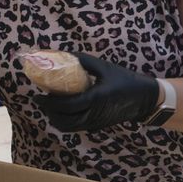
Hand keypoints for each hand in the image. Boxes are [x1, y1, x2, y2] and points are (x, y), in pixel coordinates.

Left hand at [32, 51, 158, 131]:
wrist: (144, 98)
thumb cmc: (125, 80)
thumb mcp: (105, 67)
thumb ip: (84, 61)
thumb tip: (64, 54)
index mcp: (96, 98)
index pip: (66, 105)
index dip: (49, 102)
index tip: (37, 95)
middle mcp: (94, 113)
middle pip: (63, 120)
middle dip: (49, 111)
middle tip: (41, 100)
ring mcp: (96, 122)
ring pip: (68, 127)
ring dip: (55, 118)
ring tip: (50, 106)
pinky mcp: (97, 126)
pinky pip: (76, 127)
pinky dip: (65, 121)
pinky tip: (63, 111)